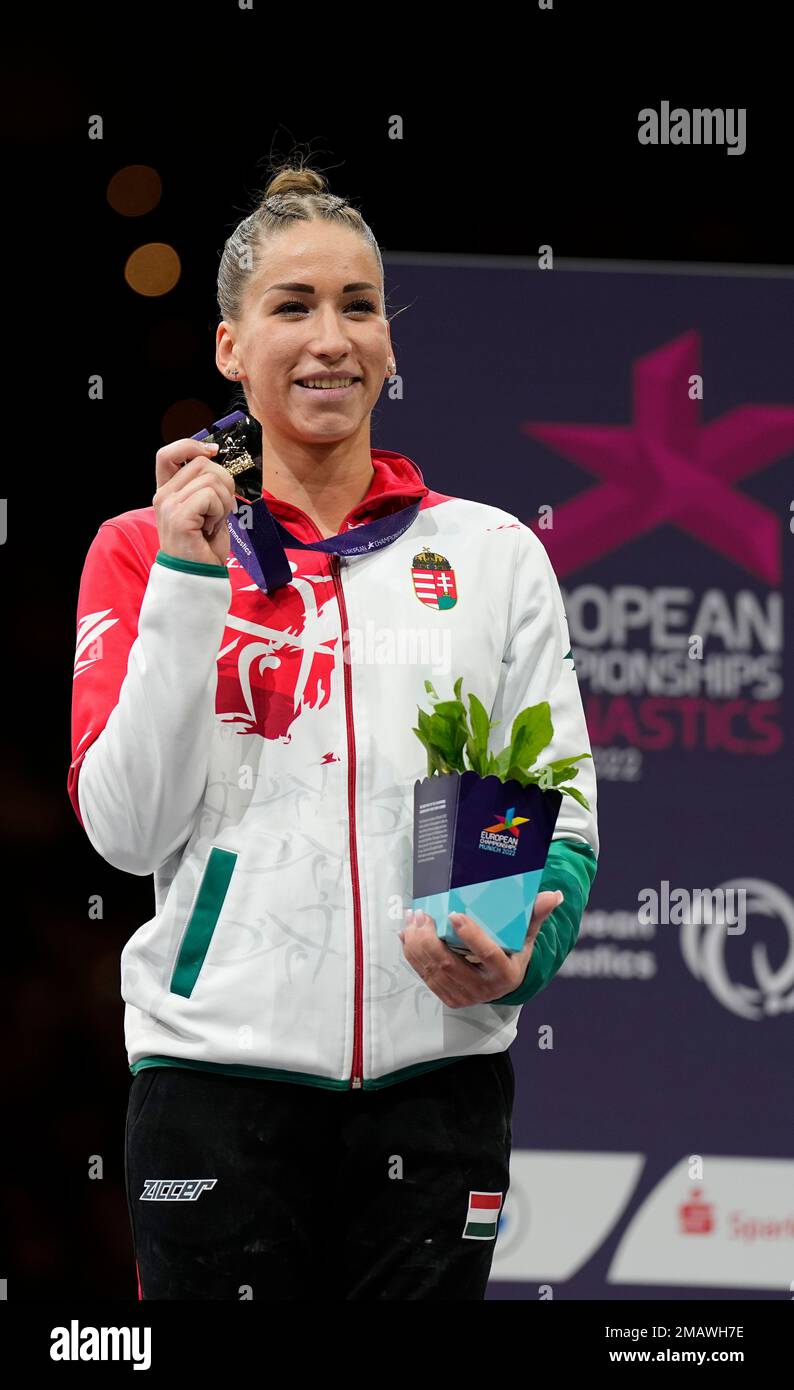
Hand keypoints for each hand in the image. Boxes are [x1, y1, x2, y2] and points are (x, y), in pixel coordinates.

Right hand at [153, 438, 237, 567]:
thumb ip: (207, 486)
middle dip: (225, 483)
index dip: (191, 445)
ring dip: (224, 501)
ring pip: (212, 479)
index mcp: (167, 491)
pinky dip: (220, 512)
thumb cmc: (203, 547)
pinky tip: (211, 528)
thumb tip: (221, 464)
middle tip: (222, 509)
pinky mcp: (178, 516)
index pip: (168, 454)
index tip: (213, 452)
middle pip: (202, 463)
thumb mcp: (207, 510)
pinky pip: (210, 496)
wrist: (197, 577)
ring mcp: (168, 505)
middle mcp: (163, 495)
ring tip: (215, 521)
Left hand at [399, 890, 563, 1007]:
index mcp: (506, 974)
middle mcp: (484, 990)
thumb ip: (536, 915)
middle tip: (423, 913)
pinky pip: (425, 976)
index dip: (470, 935)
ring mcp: (464, 996)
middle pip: (450, 964)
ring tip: (413, 918)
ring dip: (417, 944)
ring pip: (433, 970)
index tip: (454, 914)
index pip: (487, 954)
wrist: (503, 983)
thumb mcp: (526, 936)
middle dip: (430, 938)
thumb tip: (553, 895)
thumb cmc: (514, 953)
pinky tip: (408, 934)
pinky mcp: (448, 997)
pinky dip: (413, 955)